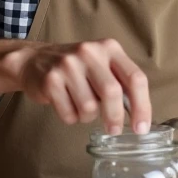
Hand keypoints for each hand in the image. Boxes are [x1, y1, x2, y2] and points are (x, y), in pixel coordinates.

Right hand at [1, 39, 149, 133]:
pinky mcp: (51, 79)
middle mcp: (90, 52)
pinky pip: (69, 113)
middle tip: (113, 130)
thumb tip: (139, 116)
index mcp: (109, 48)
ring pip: (89, 107)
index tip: (141, 127)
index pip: (135, 78)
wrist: (34, 60)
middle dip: (115, 117)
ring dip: (87, 117)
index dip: (142, 106)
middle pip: (112, 93)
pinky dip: (71, 117)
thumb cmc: (77, 69)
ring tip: (80, 106)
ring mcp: (68, 64)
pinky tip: (66, 105)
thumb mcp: (102, 66)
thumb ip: (121, 84)